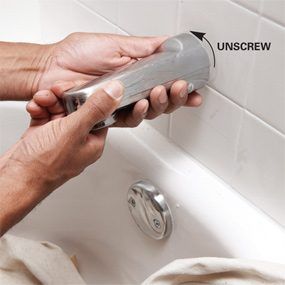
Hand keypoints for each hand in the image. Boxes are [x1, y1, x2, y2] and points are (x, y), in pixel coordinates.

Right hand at [13, 80, 122, 191]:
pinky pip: (45, 115)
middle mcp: (78, 140)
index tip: (80, 88)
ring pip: (59, 110)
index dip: (91, 98)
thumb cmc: (44, 165)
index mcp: (93, 142)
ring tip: (41, 100)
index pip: (100, 114)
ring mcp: (60, 138)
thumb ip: (96, 109)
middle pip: (78, 109)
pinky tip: (34, 108)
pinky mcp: (44, 135)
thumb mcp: (74, 130)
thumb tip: (115, 92)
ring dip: (49, 101)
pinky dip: (39, 108)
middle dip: (65, 97)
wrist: (14, 177)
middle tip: (56, 91)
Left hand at [38, 33, 201, 126]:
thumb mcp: (116, 44)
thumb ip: (144, 48)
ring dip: (159, 104)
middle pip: (160, 100)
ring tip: (160, 93)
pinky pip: (128, 120)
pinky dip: (138, 114)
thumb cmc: (77, 54)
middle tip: (179, 87)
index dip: (181, 88)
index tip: (195, 89)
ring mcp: (120, 104)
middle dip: (175, 96)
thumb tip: (168, 43)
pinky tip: (142, 105)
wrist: (51, 68)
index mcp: (136, 72)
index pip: (164, 82)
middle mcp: (130, 90)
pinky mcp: (109, 115)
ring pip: (148, 112)